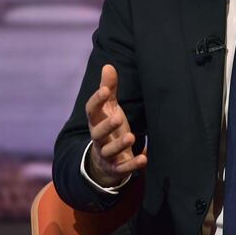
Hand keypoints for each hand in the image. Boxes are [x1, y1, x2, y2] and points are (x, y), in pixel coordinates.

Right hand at [85, 64, 146, 186]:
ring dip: (119, 146)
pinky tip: (144, 159)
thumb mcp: (109, 108)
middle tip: (119, 118)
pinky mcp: (116, 168)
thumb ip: (109, 89)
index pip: (91, 111)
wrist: (105, 161)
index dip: (97, 100)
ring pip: (109, 151)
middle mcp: (98, 138)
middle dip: (107, 126)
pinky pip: (123, 168)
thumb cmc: (109, 128)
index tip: (105, 90)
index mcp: (96, 122)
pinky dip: (132, 165)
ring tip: (131, 137)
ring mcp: (106, 154)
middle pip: (97, 133)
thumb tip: (108, 66)